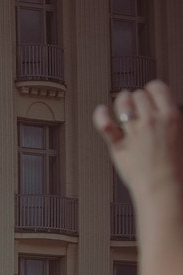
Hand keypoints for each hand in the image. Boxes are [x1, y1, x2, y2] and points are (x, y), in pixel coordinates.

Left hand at [94, 80, 181, 195]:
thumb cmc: (174, 165)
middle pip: (139, 95)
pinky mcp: (118, 145)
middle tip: (136, 103)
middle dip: (137, 97)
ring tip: (121, 103)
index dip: (151, 88)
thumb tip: (164, 109)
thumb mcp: (181, 133)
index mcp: (171, 115)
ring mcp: (133, 132)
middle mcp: (151, 121)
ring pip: (122, 103)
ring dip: (121, 101)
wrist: (163, 186)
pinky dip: (100, 115)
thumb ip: (170, 118)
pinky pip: (105, 125)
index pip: (157, 88)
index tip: (149, 92)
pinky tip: (100, 111)